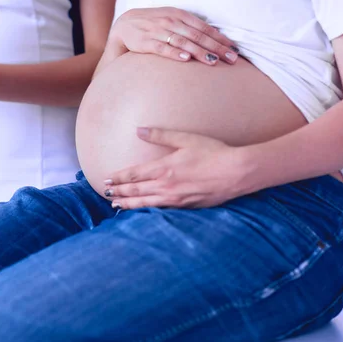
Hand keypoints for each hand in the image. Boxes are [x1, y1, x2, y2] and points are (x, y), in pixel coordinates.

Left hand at [103, 128, 248, 208]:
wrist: (236, 172)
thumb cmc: (213, 152)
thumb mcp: (185, 139)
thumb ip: (160, 135)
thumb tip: (138, 130)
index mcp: (164, 168)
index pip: (133, 175)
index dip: (118, 178)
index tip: (106, 179)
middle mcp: (166, 185)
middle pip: (135, 190)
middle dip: (118, 191)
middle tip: (105, 192)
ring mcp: (175, 198)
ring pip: (145, 203)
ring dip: (128, 203)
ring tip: (116, 204)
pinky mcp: (185, 207)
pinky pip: (160, 210)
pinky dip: (146, 211)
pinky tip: (141, 211)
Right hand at [106, 7, 239, 65]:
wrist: (124, 25)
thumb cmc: (154, 25)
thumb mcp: (172, 20)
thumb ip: (190, 27)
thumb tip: (215, 39)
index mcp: (180, 15)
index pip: (205, 28)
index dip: (221, 39)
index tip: (235, 50)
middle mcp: (171, 21)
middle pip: (198, 35)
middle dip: (216, 47)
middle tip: (231, 59)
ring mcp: (158, 31)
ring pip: (183, 42)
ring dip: (199, 51)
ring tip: (213, 61)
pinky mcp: (145, 42)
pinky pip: (162, 48)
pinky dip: (174, 53)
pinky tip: (185, 59)